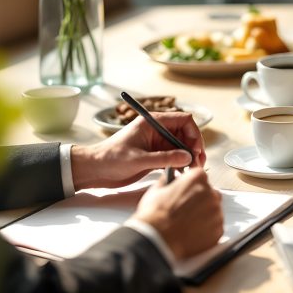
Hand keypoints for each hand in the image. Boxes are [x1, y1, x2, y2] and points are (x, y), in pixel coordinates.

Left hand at [70, 111, 206, 189]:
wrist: (95, 170)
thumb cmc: (110, 159)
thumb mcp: (138, 159)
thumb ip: (164, 158)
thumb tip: (187, 157)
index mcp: (152, 122)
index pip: (183, 120)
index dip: (194, 133)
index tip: (195, 150)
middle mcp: (157, 131)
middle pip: (185, 133)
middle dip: (194, 147)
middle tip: (198, 164)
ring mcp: (156, 143)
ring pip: (181, 146)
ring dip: (189, 157)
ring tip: (192, 170)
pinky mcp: (154, 155)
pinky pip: (174, 157)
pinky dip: (181, 164)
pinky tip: (182, 173)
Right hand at [132, 168, 223, 259]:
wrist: (157, 240)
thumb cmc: (155, 215)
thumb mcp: (156, 189)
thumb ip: (168, 180)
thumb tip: (171, 178)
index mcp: (197, 178)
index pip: (200, 177)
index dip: (191, 186)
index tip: (186, 193)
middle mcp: (211, 193)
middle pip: (210, 194)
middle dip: (200, 201)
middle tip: (185, 211)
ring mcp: (216, 212)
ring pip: (213, 211)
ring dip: (204, 216)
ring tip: (187, 224)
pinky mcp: (218, 230)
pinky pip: (215, 228)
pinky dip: (207, 230)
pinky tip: (192, 233)